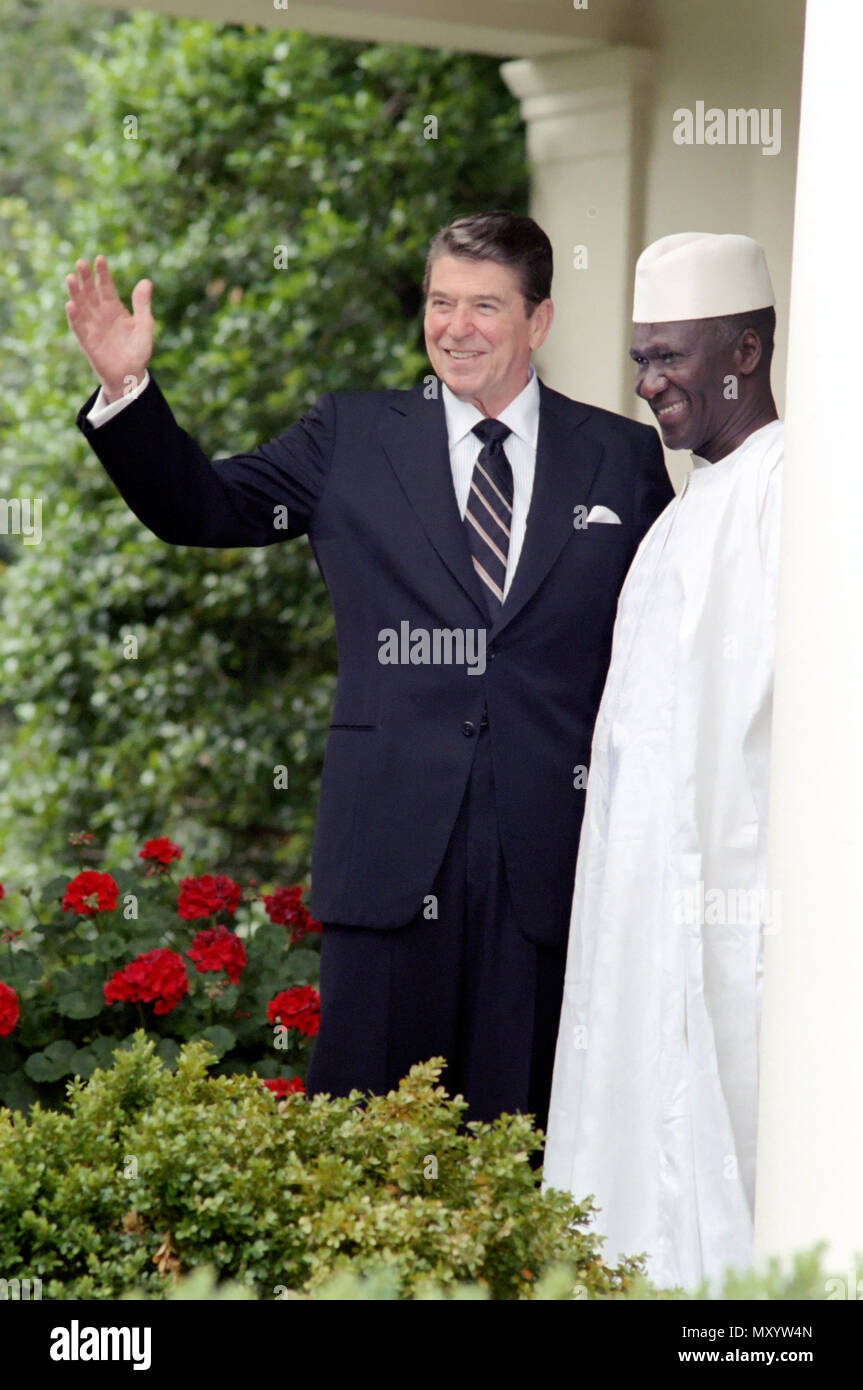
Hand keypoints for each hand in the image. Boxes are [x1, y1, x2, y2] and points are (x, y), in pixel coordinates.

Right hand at [65, 255, 153, 402]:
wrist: (130, 375)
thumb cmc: (138, 350)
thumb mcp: (144, 326)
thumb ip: (142, 305)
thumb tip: (146, 281)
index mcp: (114, 308)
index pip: (106, 286)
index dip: (102, 273)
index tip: (100, 258)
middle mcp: (100, 314)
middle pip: (90, 292)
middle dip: (85, 278)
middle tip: (81, 262)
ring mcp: (92, 327)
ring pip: (81, 306)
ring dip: (75, 293)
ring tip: (71, 278)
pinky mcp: (86, 341)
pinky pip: (78, 328)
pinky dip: (74, 317)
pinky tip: (70, 305)